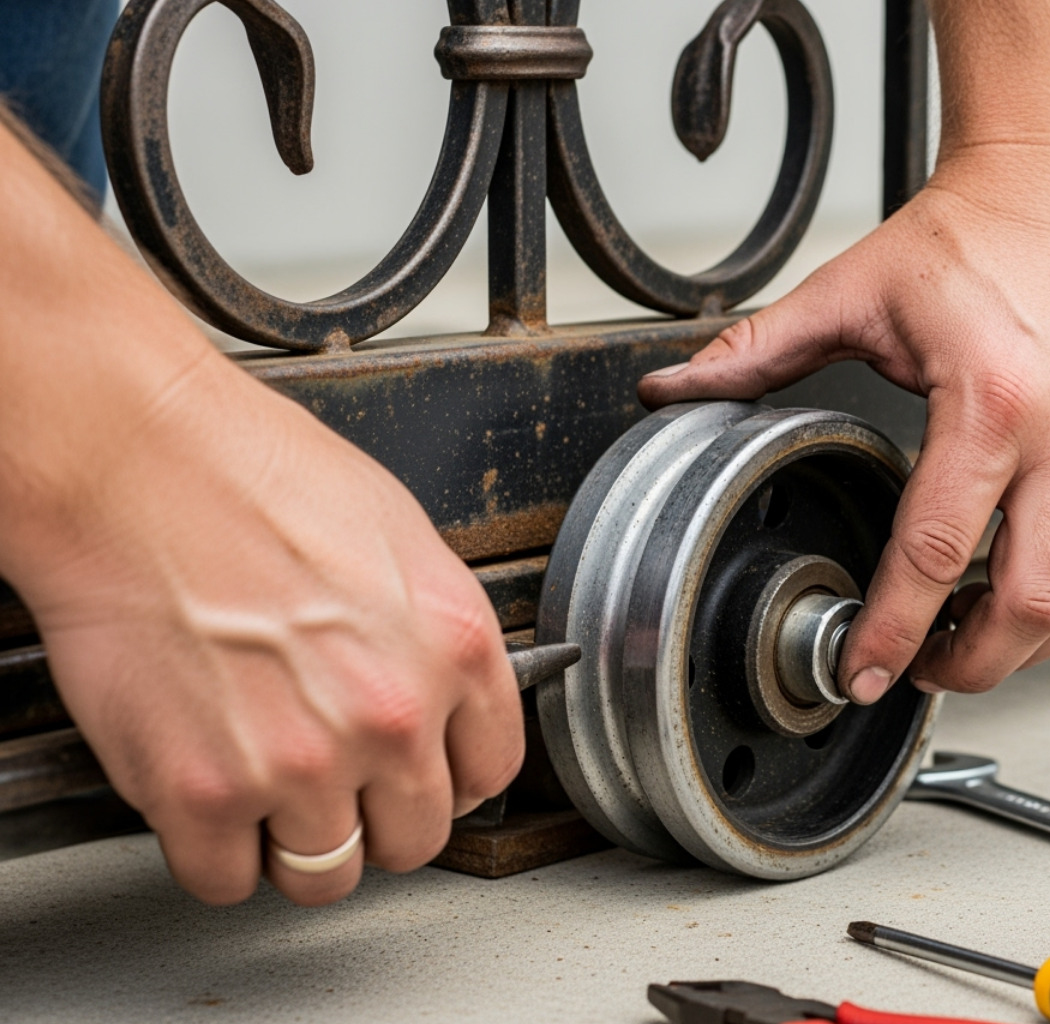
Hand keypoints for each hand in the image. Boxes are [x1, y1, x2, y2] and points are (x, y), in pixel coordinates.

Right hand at [7, 351, 522, 906]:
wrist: (136, 465)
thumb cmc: (254, 477)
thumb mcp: (402, 538)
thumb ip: (433, 637)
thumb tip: (442, 696)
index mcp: (453, 648)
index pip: (491, 771)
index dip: (450, 778)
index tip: (423, 775)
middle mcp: (391, 715)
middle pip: (416, 838)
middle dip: (379, 816)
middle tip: (338, 780)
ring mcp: (299, 761)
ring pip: (327, 875)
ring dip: (298, 845)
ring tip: (270, 789)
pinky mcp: (203, 791)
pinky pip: (225, 880)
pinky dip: (214, 852)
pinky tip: (210, 798)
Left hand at [639, 145, 1049, 700]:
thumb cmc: (970, 231)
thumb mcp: (851, 290)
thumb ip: (757, 352)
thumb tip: (674, 389)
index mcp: (988, 400)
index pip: (935, 554)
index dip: (891, 632)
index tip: (862, 672)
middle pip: (1032, 605)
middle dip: (969, 665)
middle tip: (916, 673)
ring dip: (1031, 643)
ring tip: (967, 639)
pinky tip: (1020, 586)